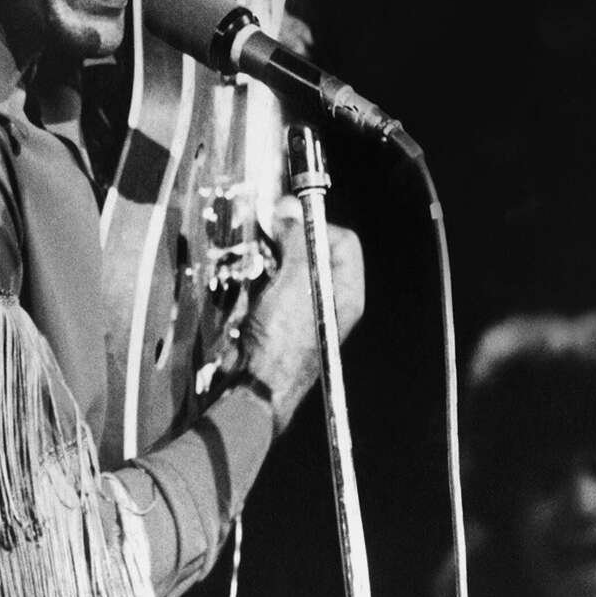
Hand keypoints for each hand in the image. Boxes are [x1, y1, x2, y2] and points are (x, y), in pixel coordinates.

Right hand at [234, 218, 364, 438]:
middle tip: (269, 238)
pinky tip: (250, 285)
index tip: (288, 222)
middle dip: (289, 240)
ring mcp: (303, 308)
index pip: (343, 241)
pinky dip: (258, 277)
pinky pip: (271, 282)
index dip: (317, 226)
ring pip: (289, 264)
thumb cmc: (282, 344)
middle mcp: (328, 299)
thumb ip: (296, 241)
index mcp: (345, 291)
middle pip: (315, 250)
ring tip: (258, 268)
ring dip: (269, 259)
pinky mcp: (279, 316)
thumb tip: (290, 211)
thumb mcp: (294, 282)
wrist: (255, 384)